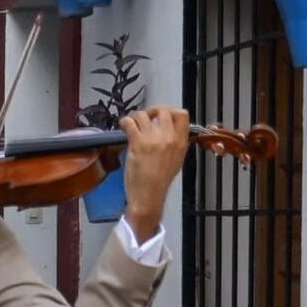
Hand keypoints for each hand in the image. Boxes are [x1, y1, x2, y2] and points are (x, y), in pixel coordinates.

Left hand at [120, 106, 191, 239]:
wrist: (148, 196)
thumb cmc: (160, 182)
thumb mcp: (176, 161)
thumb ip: (175, 144)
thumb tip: (168, 131)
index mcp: (181, 143)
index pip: (182, 115)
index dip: (171, 111)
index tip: (162, 116)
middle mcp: (169, 139)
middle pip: (163, 110)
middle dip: (153, 111)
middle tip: (146, 118)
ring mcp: (153, 140)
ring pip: (144, 114)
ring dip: (137, 116)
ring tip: (133, 124)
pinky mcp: (137, 143)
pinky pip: (130, 122)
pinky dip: (125, 121)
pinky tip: (124, 126)